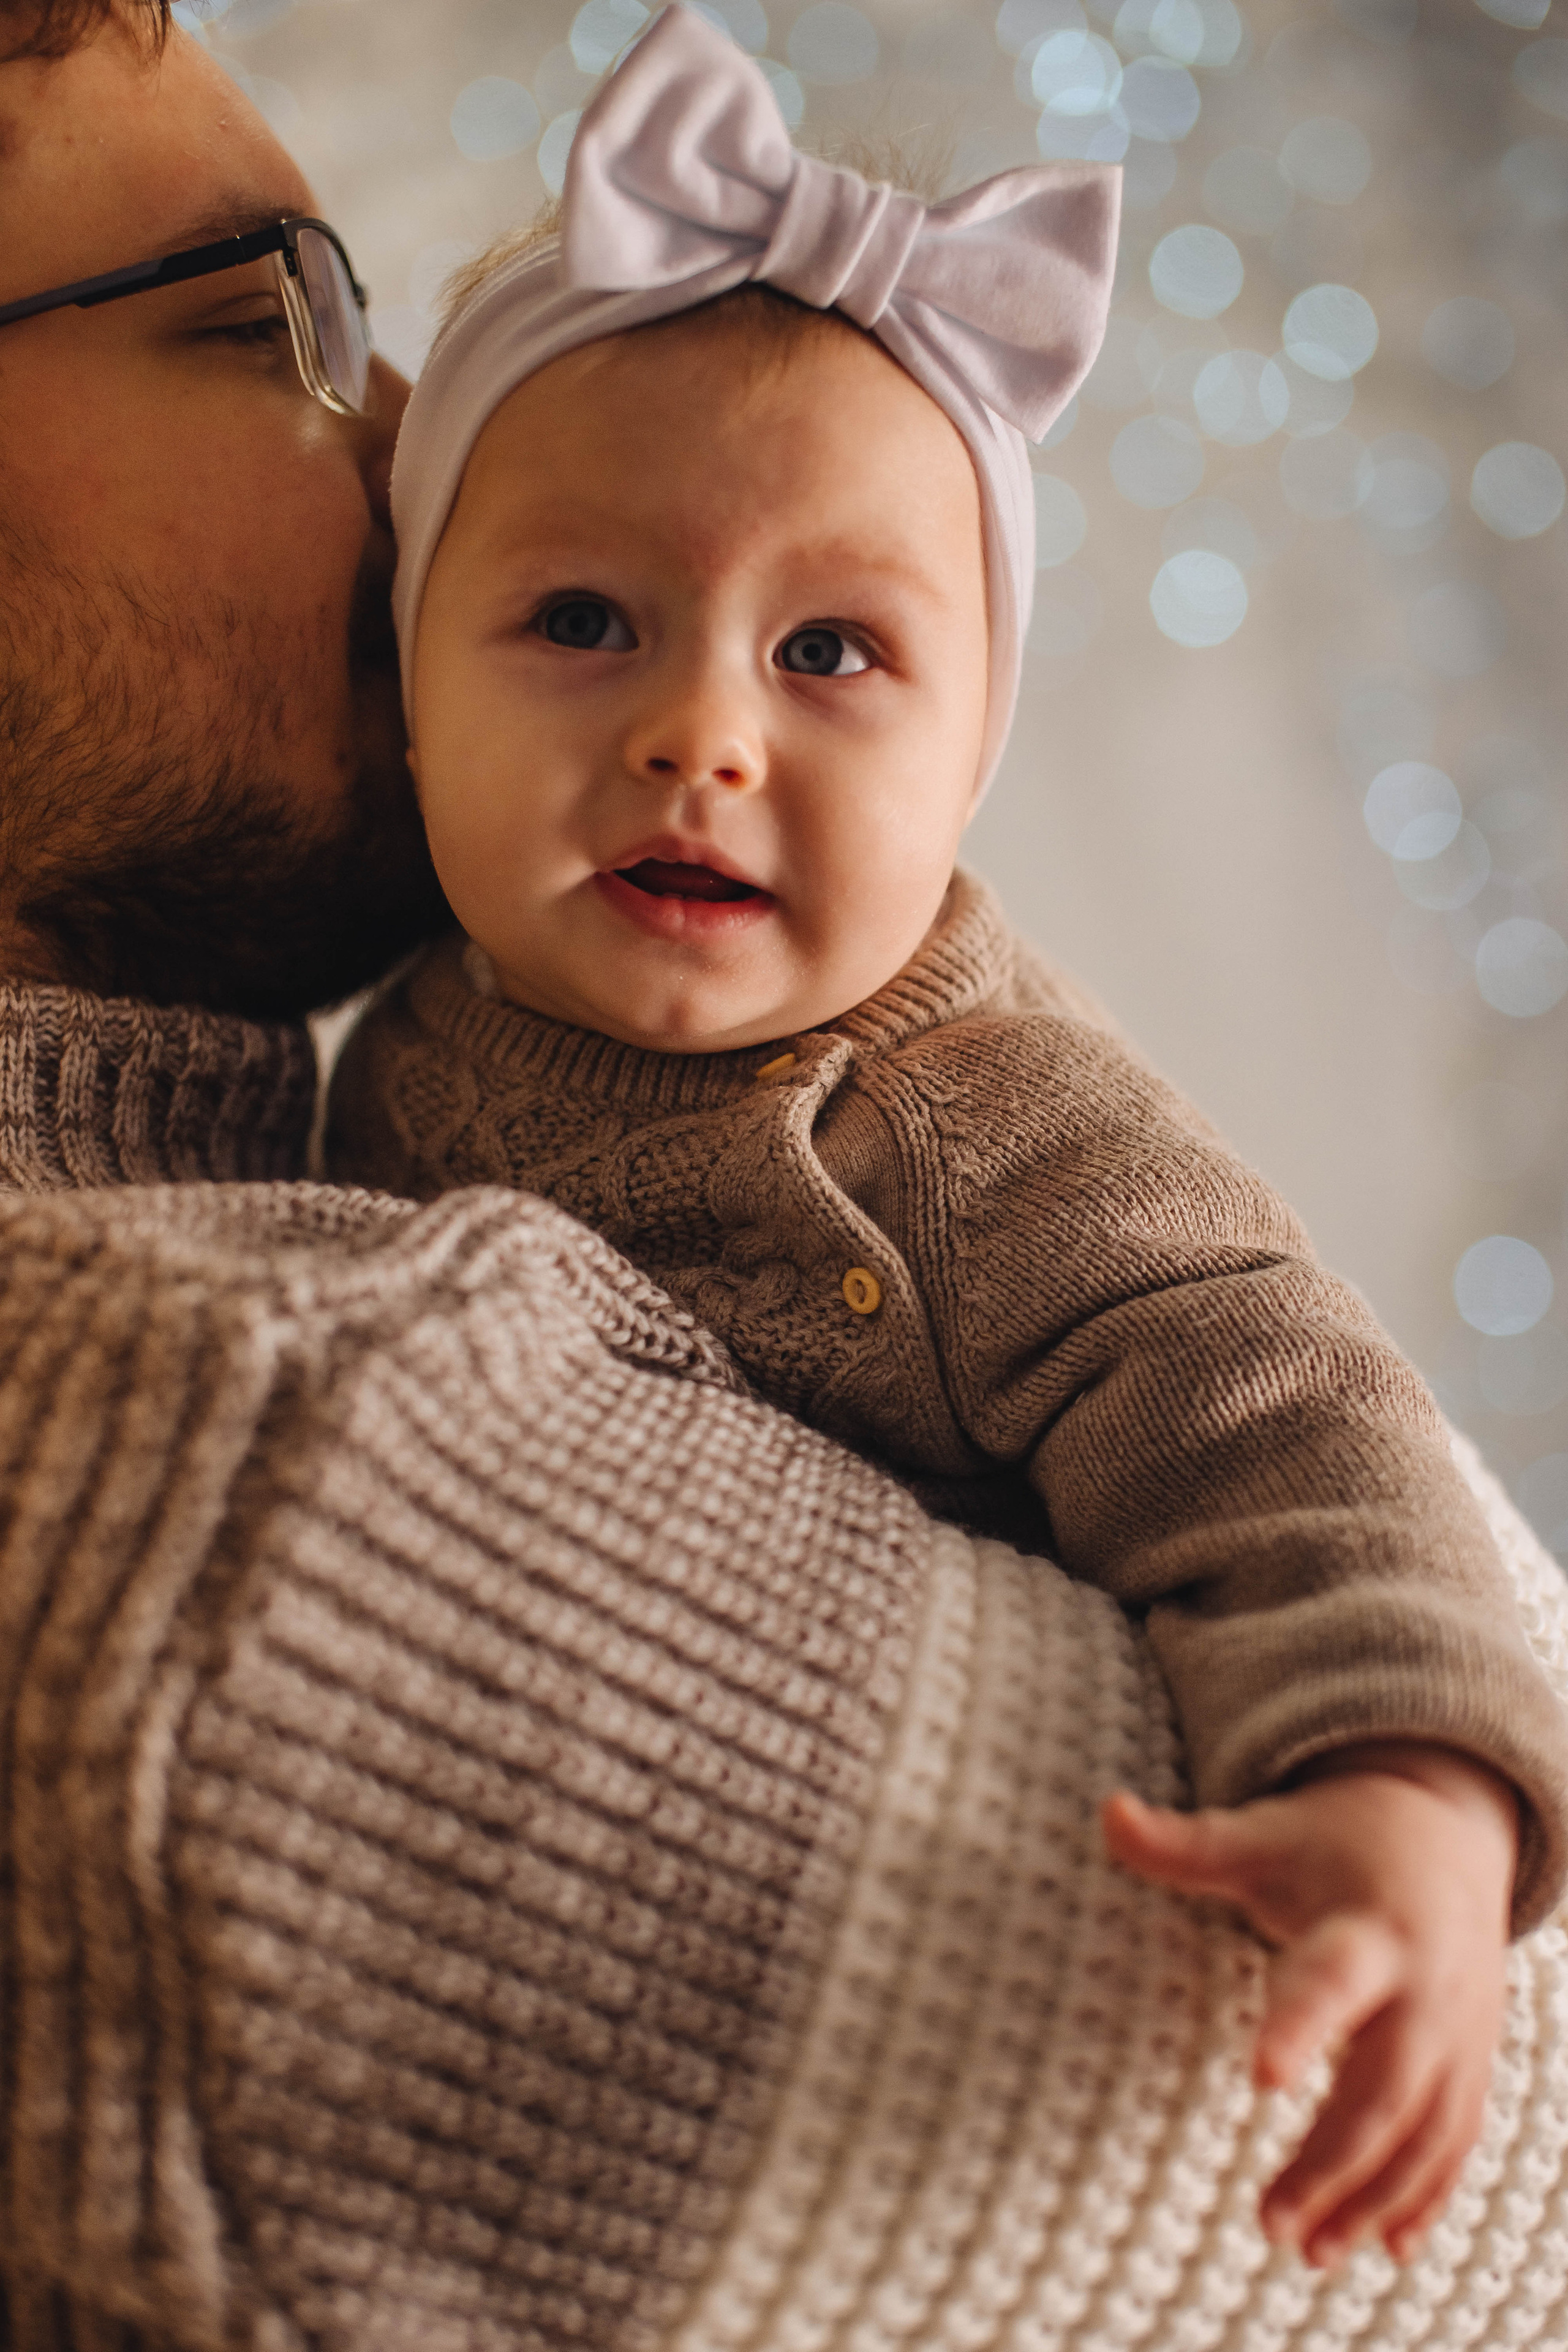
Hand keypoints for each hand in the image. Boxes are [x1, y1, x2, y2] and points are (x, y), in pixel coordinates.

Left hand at [1102, 1743, 1517, 2269]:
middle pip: (1383, 2086)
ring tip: (1307, 2252)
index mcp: (1367, 1928)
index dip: (1300, 2025)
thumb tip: (1107, 1810)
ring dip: (1371, 2198)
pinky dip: (1425, 2198)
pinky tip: (1386, 2251)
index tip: (1259, 2077)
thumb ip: (1187, 1842)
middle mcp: (1423, 1989)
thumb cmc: (1332, 1841)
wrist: (1446, 1837)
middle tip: (1268, 2222)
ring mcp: (1457, 2035)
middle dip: (1330, 2158)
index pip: (1334, 1981)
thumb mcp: (1264, 1836)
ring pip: (1425, 2132)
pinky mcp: (1469, 2064)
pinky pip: (1456, 2142)